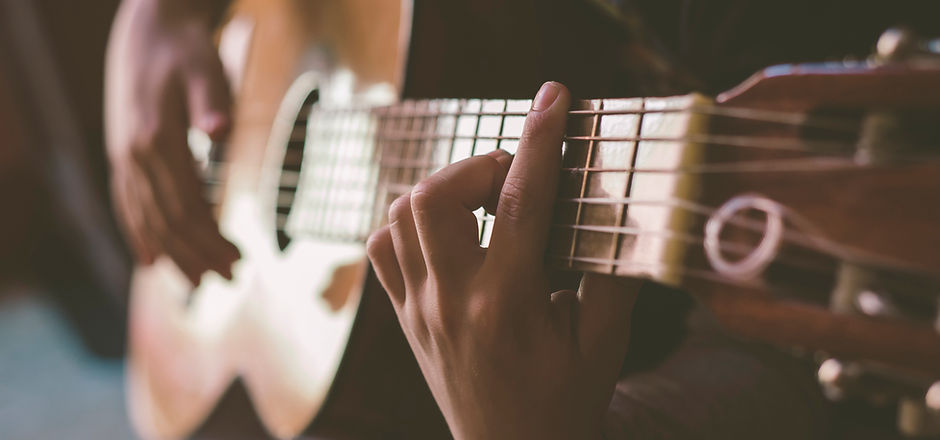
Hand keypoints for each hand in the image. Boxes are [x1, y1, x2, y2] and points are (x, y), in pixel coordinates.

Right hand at [105, 0, 238, 283]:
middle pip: (166, 223)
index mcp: (155, 139)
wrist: (147, 32)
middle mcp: (132, 156)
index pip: (186, 208)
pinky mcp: (120, 157)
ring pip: (144, 221)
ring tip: (199, 282)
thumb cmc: (185, 51)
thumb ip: (212, 100)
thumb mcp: (205, 68)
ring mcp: (122, 159)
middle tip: (231, 278)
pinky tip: (149, 261)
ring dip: (172, 254)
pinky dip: (138, 236)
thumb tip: (219, 129)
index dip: (211, 240)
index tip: (239, 261)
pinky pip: (126, 206)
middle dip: (198, 255)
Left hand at [367, 82, 640, 439]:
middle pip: (436, 196)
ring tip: (485, 203)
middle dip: (479, 167)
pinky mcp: (405, 318)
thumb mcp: (604, 342)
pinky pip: (383, 249)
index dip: (540, 139)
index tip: (554, 96)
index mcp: (508, 303)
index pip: (522, 201)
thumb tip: (612, 209)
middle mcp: (452, 300)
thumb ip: (610, 271)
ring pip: (401, 215)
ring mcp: (419, 309)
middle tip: (516, 181)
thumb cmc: (564, 403)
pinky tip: (448, 232)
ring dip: (444, 190)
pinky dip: (409, 222)